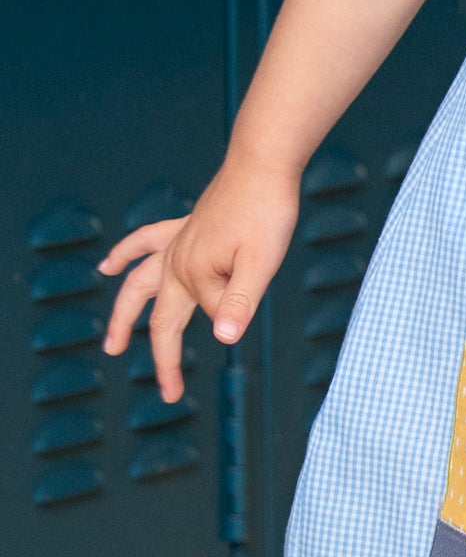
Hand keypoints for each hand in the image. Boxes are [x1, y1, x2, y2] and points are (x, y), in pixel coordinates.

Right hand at [99, 160, 298, 402]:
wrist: (263, 163)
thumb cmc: (266, 211)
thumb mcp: (261, 261)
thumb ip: (240, 301)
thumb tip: (225, 339)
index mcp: (194, 273)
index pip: (215, 313)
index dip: (236, 313)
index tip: (254, 297)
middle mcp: (177, 262)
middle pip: (162, 319)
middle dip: (164, 357)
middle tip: (167, 393)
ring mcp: (177, 243)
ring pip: (140, 285)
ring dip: (124, 315)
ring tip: (112, 344)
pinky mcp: (184, 226)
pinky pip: (145, 242)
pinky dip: (126, 254)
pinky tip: (109, 265)